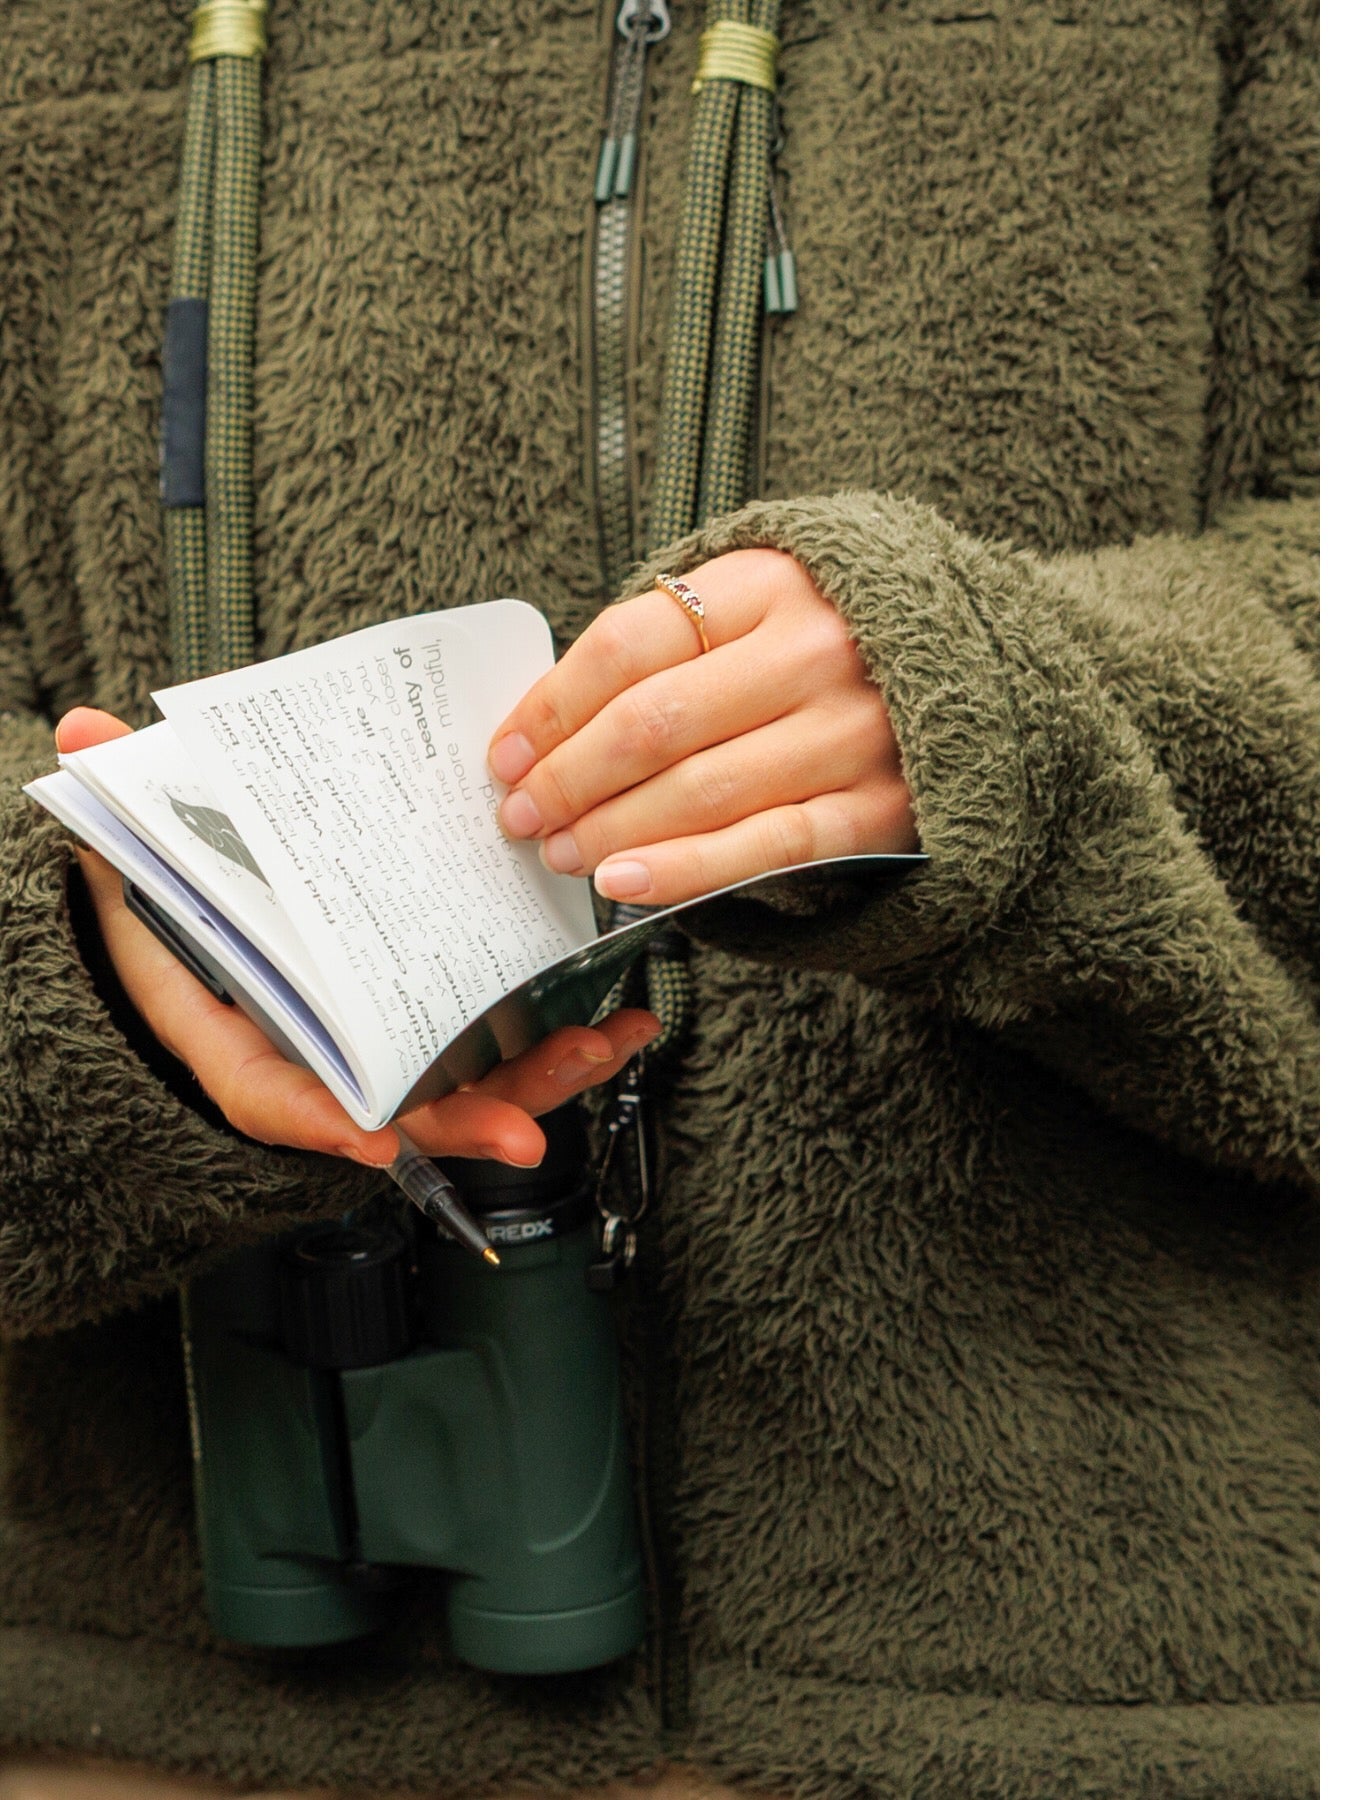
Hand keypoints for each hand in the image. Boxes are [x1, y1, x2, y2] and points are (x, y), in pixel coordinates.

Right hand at [55, 708, 658, 1169]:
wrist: (211, 926)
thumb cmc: (183, 913)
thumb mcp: (143, 861)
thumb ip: (120, 805)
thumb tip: (82, 734)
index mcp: (248, 1040)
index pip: (277, 1096)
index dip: (323, 1120)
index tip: (373, 1138)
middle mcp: (330, 1061)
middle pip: (402, 1114)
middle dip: (466, 1124)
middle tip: (523, 1133)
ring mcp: (393, 1050)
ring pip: (472, 1092)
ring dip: (544, 1081)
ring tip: (605, 1048)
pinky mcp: (446, 1027)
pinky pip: (509, 1053)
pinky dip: (564, 1041)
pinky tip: (621, 1024)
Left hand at [489, 549, 916, 905]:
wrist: (983, 671)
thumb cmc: (834, 641)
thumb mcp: (760, 603)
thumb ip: (671, 642)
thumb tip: (546, 724)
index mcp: (772, 581)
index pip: (628, 643)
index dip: (551, 706)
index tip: (506, 753)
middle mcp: (815, 648)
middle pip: (655, 721)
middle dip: (569, 777)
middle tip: (521, 814)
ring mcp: (854, 729)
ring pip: (703, 789)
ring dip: (613, 830)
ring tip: (561, 852)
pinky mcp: (879, 806)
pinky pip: (767, 847)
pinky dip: (687, 869)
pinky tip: (627, 884)